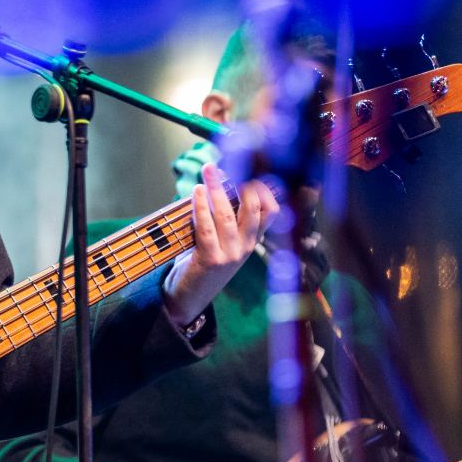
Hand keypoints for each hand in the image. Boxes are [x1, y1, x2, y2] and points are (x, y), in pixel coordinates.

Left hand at [161, 163, 278, 327]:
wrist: (189, 298)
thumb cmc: (203, 264)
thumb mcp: (223, 242)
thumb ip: (226, 219)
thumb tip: (221, 183)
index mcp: (252, 241)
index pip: (271, 212)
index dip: (265, 189)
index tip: (251, 169)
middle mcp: (246, 247)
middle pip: (254, 209)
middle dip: (242, 182)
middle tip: (230, 163)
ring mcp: (230, 254)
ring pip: (228, 215)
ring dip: (216, 189)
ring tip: (208, 171)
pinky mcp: (211, 259)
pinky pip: (207, 227)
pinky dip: (201, 206)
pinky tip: (197, 192)